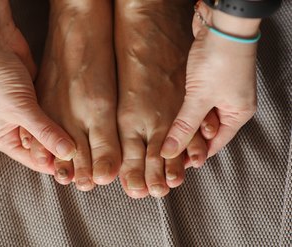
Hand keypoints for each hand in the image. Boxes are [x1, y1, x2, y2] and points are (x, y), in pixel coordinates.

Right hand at [0, 0, 76, 172]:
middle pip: (44, 146)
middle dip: (61, 149)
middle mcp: (15, 128)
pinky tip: (81, 120)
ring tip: (88, 141)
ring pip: (50, 129)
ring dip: (64, 132)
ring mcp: (27, 112)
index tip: (78, 170)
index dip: (55, 165)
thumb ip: (45, 132)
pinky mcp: (36, 97)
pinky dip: (63, 116)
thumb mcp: (20, 109)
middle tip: (87, 156)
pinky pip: (53, 112)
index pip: (34, 160)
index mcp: (4, 138)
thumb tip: (68, 153)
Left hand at [161, 2, 259, 158]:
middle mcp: (230, 104)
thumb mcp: (200, 98)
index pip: (214, 144)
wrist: (220, 24)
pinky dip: (183, 109)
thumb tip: (170, 151)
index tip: (174, 164)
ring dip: (183, 125)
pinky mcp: (208, 79)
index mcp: (237, 114)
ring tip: (164, 135)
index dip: (194, 155)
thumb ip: (184, 126)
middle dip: (187, 141)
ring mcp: (219, 91)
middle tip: (166, 150)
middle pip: (206, 131)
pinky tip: (169, 114)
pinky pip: (194, 101)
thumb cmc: (220, 59)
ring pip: (198, 116)